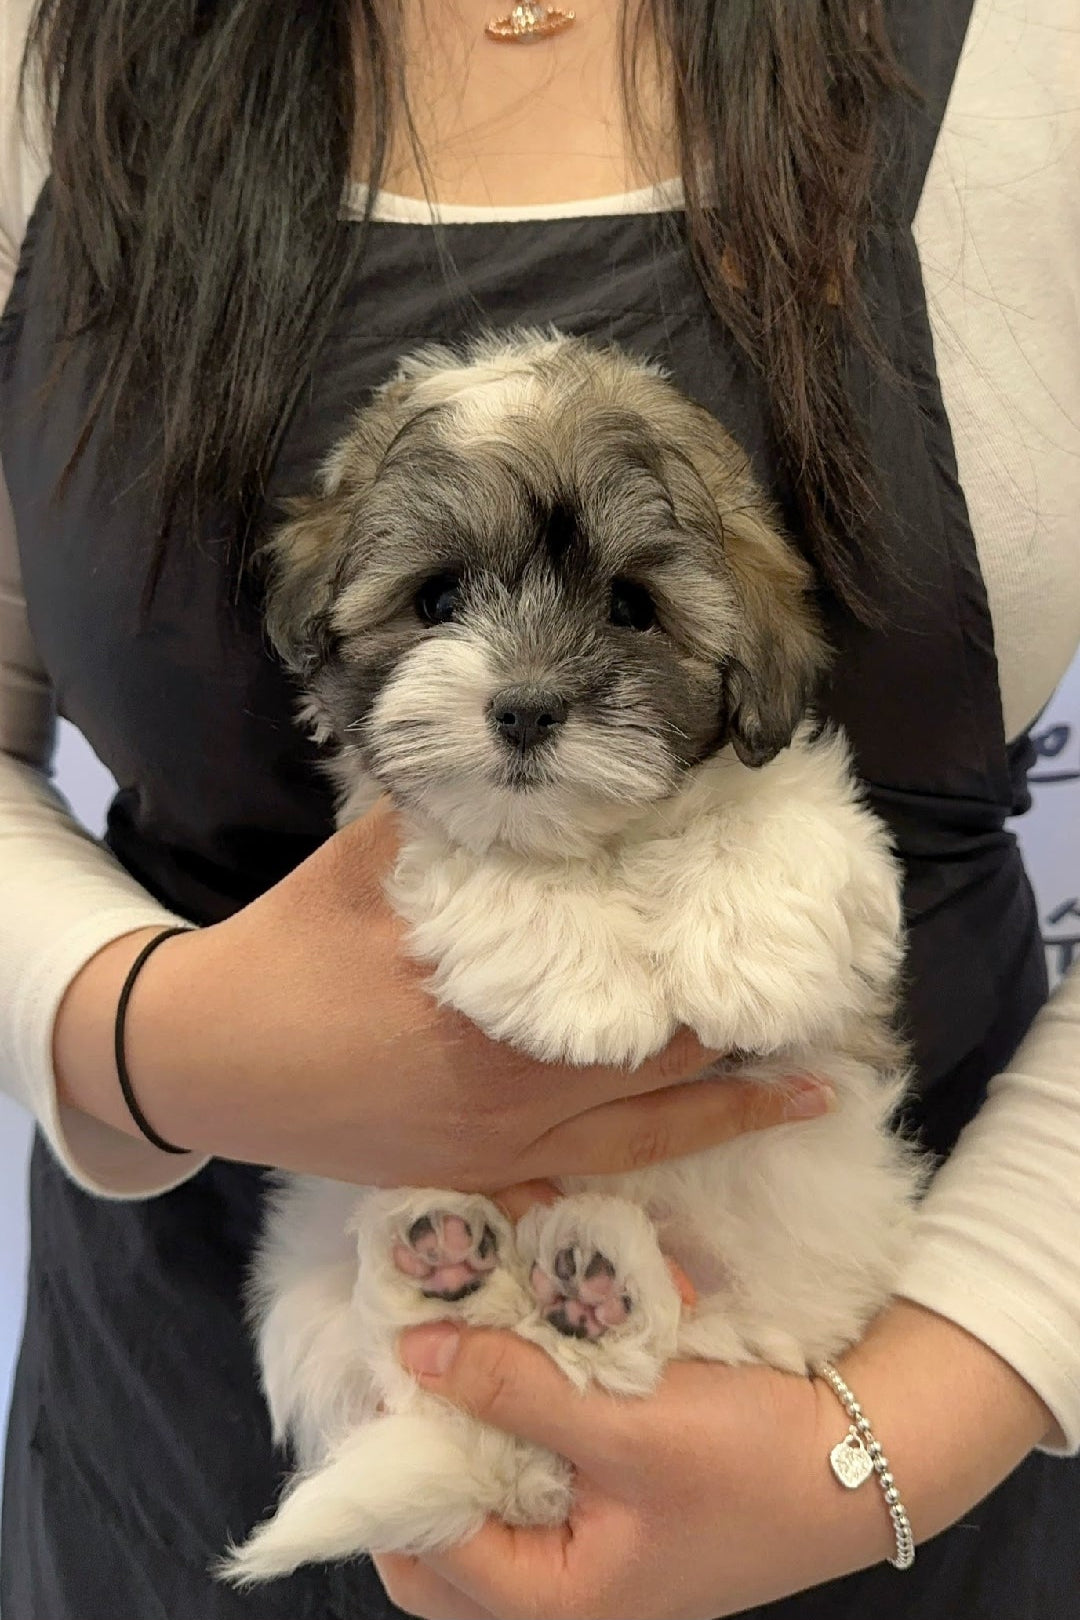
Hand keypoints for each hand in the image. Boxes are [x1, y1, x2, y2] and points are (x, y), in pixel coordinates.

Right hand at [51, 800, 832, 1183]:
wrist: (206, 1064)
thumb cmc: (283, 951)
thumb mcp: (361, 860)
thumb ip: (446, 816)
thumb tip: (523, 758)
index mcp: (486, 994)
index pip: (626, 974)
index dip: (707, 958)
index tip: (777, 931)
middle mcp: (508, 1079)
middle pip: (654, 1058)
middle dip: (740, 1031)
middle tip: (826, 1003)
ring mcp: (496, 1141)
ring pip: (640, 1131)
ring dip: (729, 1108)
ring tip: (814, 1089)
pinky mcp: (476, 1176)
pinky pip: (587, 1180)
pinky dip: (656, 1165)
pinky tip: (700, 1157)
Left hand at [376, 1300, 1053, 1619]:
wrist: (861, 1456)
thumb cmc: (752, 1462)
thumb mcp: (629, 1423)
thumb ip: (518, 1388)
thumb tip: (415, 1353)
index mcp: (552, 1600)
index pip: (420, 1550)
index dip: (396, 1460)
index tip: (398, 1369)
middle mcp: (558, 1583)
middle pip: (442, 1521)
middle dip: (432, 1434)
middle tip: (435, 1352)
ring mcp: (584, 1542)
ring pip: (485, 1481)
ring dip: (480, 1407)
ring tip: (491, 1338)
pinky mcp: (609, 1497)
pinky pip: (535, 1457)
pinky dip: (529, 1400)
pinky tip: (546, 1342)